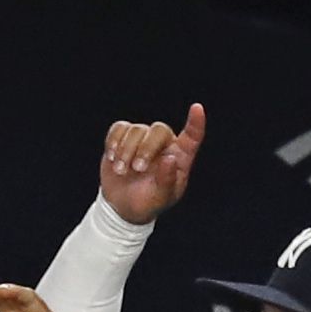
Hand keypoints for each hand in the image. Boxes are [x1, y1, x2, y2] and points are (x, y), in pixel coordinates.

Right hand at [98, 104, 205, 223]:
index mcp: (180, 157)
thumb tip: (169, 159)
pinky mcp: (123, 137)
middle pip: (159, 130)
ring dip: (126, 150)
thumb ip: (167, 180)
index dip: (196, 123)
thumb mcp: (161, 197)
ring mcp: (143, 139)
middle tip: (138, 169)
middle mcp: (164, 144)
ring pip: (136, 129)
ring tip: (122, 171)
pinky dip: (113, 141)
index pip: (192, 137)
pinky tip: (113, 157)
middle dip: (146, 149)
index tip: (197, 108)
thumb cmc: (150, 201)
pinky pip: (118, 128)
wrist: (124, 203)